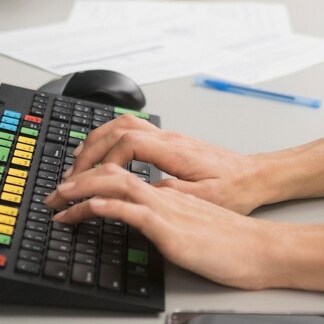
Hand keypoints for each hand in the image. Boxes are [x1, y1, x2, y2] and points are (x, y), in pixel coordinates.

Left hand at [46, 164, 270, 289]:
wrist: (259, 248)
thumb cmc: (231, 241)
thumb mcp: (193, 223)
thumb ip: (169, 215)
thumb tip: (145, 216)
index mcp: (170, 193)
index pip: (125, 173)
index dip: (94, 174)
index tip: (71, 186)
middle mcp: (166, 195)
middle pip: (115, 172)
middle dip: (79, 178)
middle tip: (54, 192)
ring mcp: (169, 210)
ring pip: (119, 186)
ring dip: (84, 189)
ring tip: (60, 197)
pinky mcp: (172, 230)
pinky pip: (136, 211)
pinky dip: (110, 206)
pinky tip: (91, 208)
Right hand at [55, 114, 266, 214]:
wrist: (256, 175)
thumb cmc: (235, 188)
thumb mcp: (203, 198)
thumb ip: (167, 193)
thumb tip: (136, 192)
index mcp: (175, 150)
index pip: (127, 143)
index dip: (102, 163)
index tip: (87, 185)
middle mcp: (169, 138)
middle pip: (118, 130)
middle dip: (88, 152)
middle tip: (68, 179)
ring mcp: (169, 138)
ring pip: (123, 124)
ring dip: (96, 143)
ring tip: (76, 166)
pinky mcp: (170, 143)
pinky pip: (132, 131)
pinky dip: (110, 140)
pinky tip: (102, 156)